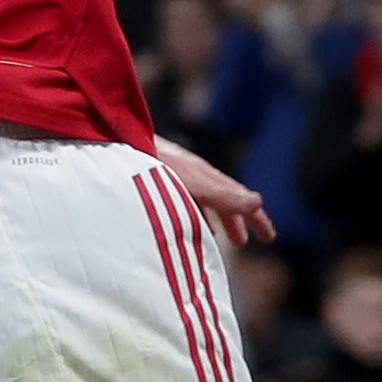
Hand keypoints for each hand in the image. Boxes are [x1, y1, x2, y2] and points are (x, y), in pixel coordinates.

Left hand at [154, 141, 273, 245]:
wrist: (111, 140)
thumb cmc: (150, 161)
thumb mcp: (191, 179)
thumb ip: (222, 194)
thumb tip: (257, 203)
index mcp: (206, 176)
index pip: (240, 199)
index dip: (256, 218)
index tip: (270, 236)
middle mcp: (193, 176)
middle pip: (223, 200)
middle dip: (238, 220)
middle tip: (248, 240)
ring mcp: (175, 177)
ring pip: (204, 201)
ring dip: (216, 220)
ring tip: (221, 238)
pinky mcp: (156, 181)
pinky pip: (184, 202)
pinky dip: (193, 217)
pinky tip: (185, 228)